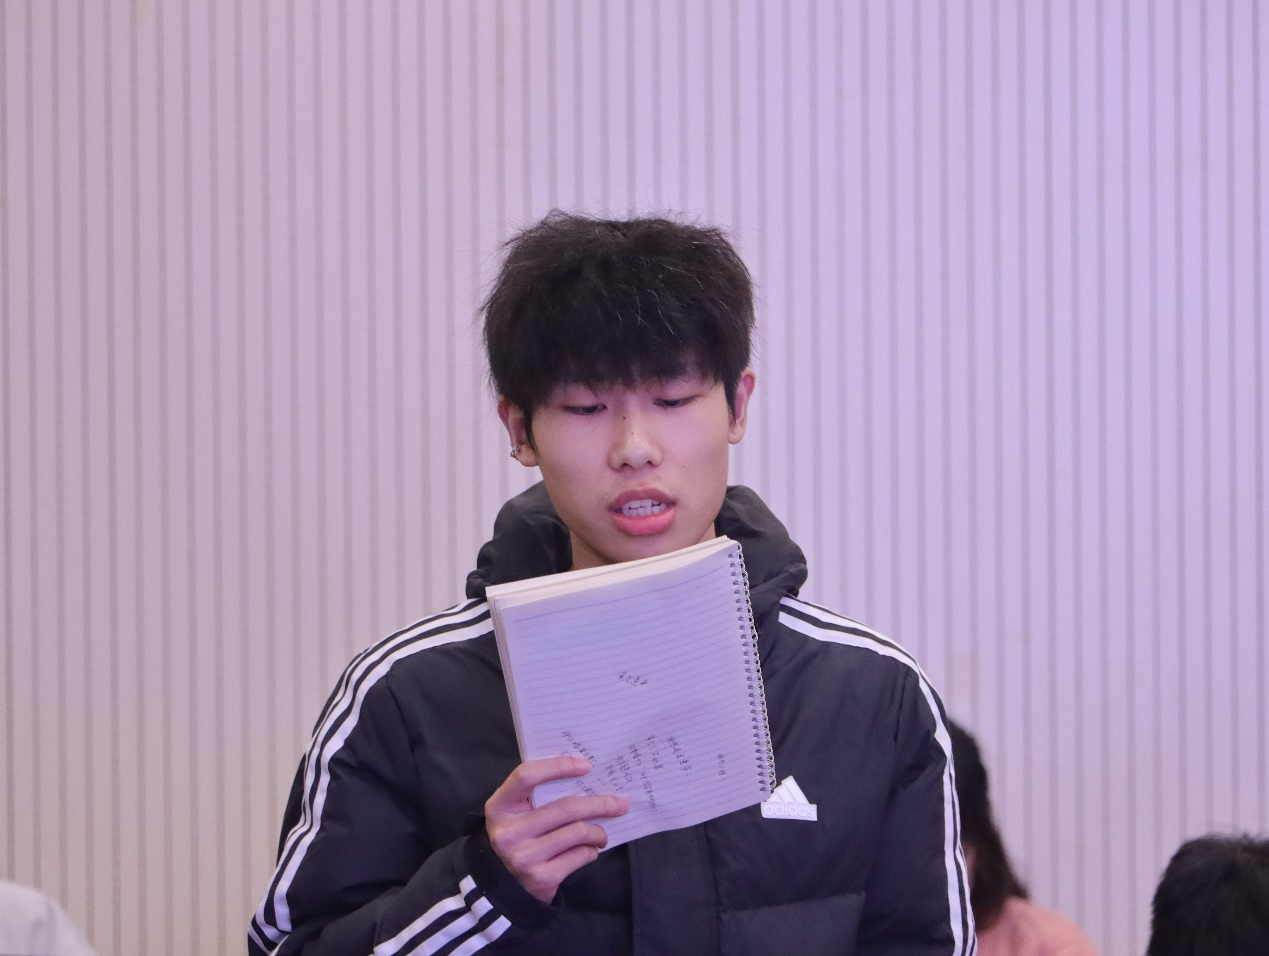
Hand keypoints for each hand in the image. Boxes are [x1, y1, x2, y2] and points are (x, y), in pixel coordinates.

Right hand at [485, 756, 629, 902]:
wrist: (508, 885)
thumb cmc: (522, 835)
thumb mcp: (519, 812)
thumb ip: (540, 793)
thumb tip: (586, 775)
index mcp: (499, 807)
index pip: (526, 776)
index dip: (558, 766)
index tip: (586, 766)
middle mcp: (507, 832)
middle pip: (564, 808)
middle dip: (598, 804)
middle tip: (620, 804)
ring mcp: (522, 857)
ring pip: (577, 833)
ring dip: (598, 832)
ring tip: (601, 833)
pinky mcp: (540, 878)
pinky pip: (579, 856)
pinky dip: (590, 851)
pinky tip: (588, 850)